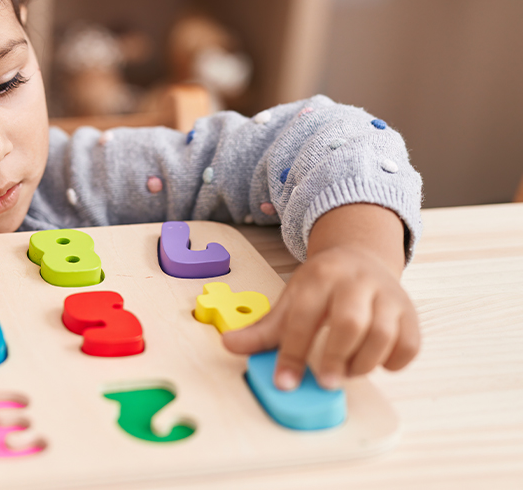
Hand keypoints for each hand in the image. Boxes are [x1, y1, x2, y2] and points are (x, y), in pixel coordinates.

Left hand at [223, 204, 419, 390]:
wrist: (360, 256)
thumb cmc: (321, 286)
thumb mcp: (290, 300)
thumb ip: (263, 329)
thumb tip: (229, 346)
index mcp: (318, 277)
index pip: (303, 316)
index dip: (292, 352)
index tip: (284, 383)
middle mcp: (355, 282)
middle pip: (350, 322)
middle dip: (335, 357)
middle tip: (324, 382)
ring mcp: (387, 295)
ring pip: (383, 333)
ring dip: (363, 363)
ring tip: (346, 372)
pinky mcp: (410, 312)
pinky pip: (410, 343)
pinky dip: (394, 361)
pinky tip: (376, 363)